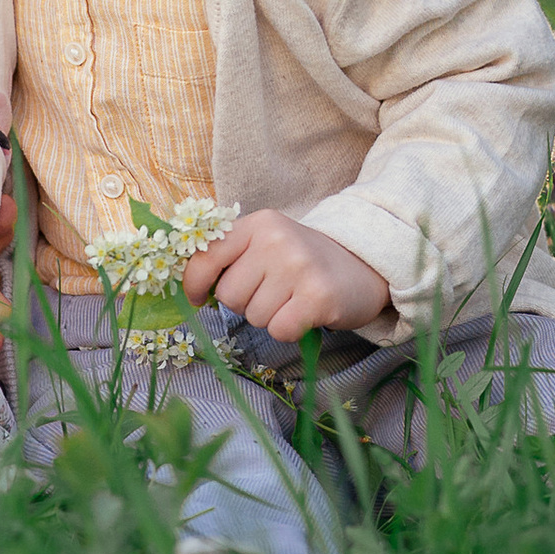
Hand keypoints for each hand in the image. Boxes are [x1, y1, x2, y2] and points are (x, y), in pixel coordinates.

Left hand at [181, 210, 389, 342]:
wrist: (363, 266)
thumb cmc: (304, 261)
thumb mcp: (267, 243)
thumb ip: (232, 256)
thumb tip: (191, 287)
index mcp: (258, 223)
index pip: (207, 254)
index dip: (195, 283)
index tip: (198, 298)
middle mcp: (276, 239)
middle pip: (230, 295)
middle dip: (246, 304)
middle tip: (274, 293)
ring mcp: (298, 266)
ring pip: (254, 316)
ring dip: (270, 317)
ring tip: (292, 299)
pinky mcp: (318, 296)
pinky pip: (279, 330)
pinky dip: (289, 330)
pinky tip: (304, 314)